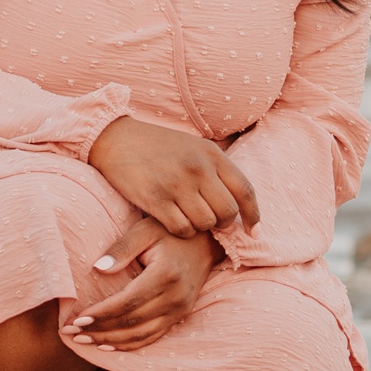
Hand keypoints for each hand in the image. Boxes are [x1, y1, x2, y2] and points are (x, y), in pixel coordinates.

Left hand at [66, 217, 217, 351]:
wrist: (206, 241)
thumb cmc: (170, 233)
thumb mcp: (145, 231)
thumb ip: (121, 249)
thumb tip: (98, 268)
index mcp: (166, 275)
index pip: (128, 302)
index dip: (101, 314)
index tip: (76, 320)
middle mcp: (176, 297)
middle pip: (132, 322)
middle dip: (99, 330)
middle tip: (71, 333)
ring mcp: (181, 309)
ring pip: (141, 334)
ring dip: (111, 341)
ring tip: (84, 340)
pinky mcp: (181, 315)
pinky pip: (153, 336)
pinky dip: (129, 344)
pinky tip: (108, 346)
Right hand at [87, 117, 259, 237]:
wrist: (116, 139)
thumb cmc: (158, 146)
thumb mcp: (194, 147)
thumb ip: (216, 169)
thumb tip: (240, 202)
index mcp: (212, 154)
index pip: (245, 190)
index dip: (253, 215)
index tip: (253, 232)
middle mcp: (198, 169)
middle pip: (227, 211)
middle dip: (224, 224)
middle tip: (214, 224)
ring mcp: (177, 184)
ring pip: (206, 223)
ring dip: (201, 228)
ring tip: (191, 220)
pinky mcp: (155, 198)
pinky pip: (182, 228)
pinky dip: (182, 231)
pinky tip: (175, 222)